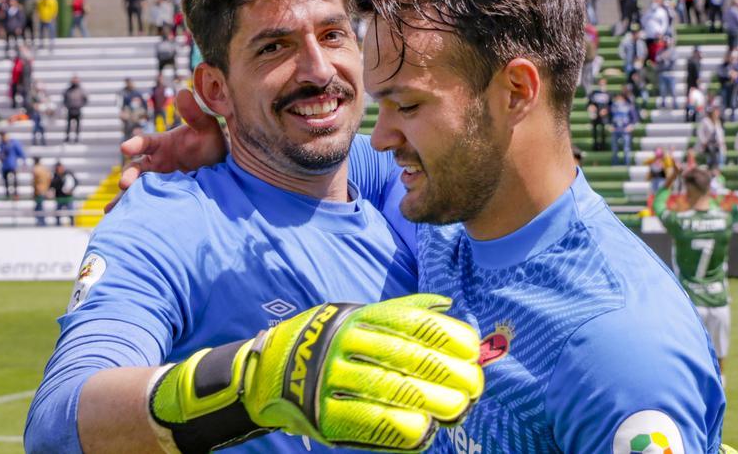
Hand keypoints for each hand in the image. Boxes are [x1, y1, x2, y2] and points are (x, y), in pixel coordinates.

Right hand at [105, 89, 226, 212]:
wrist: (221, 172)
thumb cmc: (211, 145)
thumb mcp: (206, 127)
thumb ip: (194, 113)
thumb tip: (183, 91)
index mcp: (161, 144)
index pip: (145, 142)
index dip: (135, 144)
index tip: (126, 147)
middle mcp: (155, 163)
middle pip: (136, 169)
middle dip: (129, 175)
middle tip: (124, 183)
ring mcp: (157, 181)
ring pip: (136, 188)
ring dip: (125, 197)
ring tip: (112, 209)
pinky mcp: (160, 197)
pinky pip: (143, 203)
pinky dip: (131, 210)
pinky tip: (120, 220)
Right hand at [150, 294, 482, 451]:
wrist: (263, 371)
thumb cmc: (326, 343)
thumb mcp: (357, 316)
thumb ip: (400, 312)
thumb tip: (446, 305)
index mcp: (358, 317)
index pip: (410, 322)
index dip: (446, 336)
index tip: (473, 350)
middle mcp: (344, 341)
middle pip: (404, 355)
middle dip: (445, 370)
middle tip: (474, 384)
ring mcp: (329, 376)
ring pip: (387, 387)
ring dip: (429, 400)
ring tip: (458, 408)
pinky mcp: (319, 410)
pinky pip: (363, 420)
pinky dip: (396, 428)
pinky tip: (422, 432)